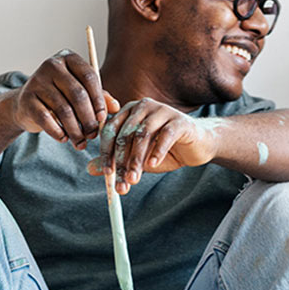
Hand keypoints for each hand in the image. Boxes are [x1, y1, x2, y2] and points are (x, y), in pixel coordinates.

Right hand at [11, 50, 119, 148]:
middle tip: (93, 135)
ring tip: (81, 143)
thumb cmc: (60, 97)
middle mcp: (52, 65)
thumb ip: (100, 97)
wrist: (27, 104)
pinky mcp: (27, 99)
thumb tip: (116, 107)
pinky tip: (64, 138)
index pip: (89, 76)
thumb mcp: (81, 93)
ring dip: (76, 131)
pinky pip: (47, 119)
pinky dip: (58, 132)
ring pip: (64, 110)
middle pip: (78, 95)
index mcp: (69, 59)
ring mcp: (37, 81)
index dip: (99, 100)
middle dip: (88, 120)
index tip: (102, 119)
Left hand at [88, 99, 223, 192]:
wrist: (197, 146)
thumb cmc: (166, 150)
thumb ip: (117, 161)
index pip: (110, 130)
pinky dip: (157, 151)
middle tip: (121, 182)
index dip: (106, 153)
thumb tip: (90, 169)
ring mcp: (161, 111)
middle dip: (121, 161)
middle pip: (125, 134)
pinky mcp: (179, 120)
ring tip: (135, 178)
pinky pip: (165, 135)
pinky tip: (154, 165)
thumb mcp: (138, 159)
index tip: (107, 174)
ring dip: (137, 159)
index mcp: (128, 112)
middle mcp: (142, 107)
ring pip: (143, 135)